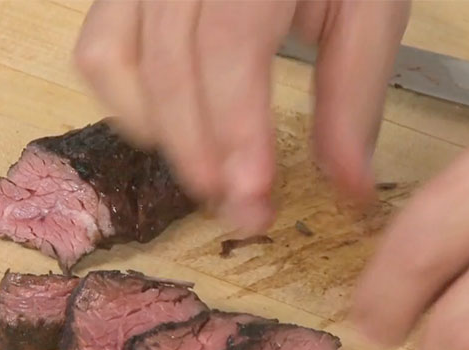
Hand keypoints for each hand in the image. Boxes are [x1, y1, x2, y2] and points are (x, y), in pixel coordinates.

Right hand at [73, 0, 408, 234]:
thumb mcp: (369, 10)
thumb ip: (355, 95)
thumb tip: (350, 188)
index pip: (228, 42)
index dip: (235, 125)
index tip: (252, 195)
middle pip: (168, 63)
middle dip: (201, 153)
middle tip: (243, 211)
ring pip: (116, 59)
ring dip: (161, 134)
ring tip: (210, 176)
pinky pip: (100, 47)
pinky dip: (127, 101)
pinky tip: (171, 129)